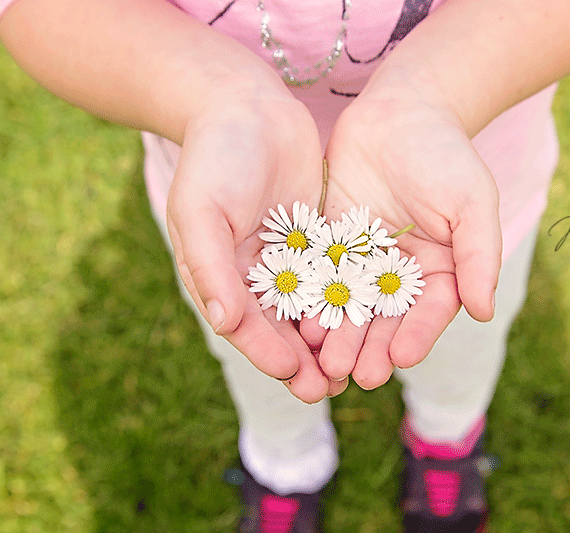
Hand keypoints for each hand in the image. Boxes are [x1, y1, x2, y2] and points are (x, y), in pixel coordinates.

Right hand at [166, 85, 346, 402]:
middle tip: (327, 389)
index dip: (266, 352)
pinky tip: (369, 323)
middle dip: (300, 360)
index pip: (243, 325)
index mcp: (217, 274)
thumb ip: (209, 266)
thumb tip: (224, 322)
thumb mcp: (201, 209)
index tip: (293, 375)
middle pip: (277, 328)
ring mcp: (283, 259)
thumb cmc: (214, 157)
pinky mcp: (312, 241)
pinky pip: (331, 279)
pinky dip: (346, 303)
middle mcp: (250, 275)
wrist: (246, 106)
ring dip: (325, 341)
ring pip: (307, 311)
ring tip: (350, 371)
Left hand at [302, 90, 501, 388]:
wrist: (400, 111)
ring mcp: (364, 262)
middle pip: (386, 320)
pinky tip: (300, 324)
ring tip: (326, 362)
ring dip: (340, 336)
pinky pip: (320, 278)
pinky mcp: (331, 245)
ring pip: (350, 306)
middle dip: (373, 348)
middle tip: (359, 375)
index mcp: (441, 270)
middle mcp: (401, 274)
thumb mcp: (471, 202)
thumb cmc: (445, 154)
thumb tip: (483, 311)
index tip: (401, 359)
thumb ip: (479, 256)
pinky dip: (311, 302)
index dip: (417, 336)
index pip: (430, 312)